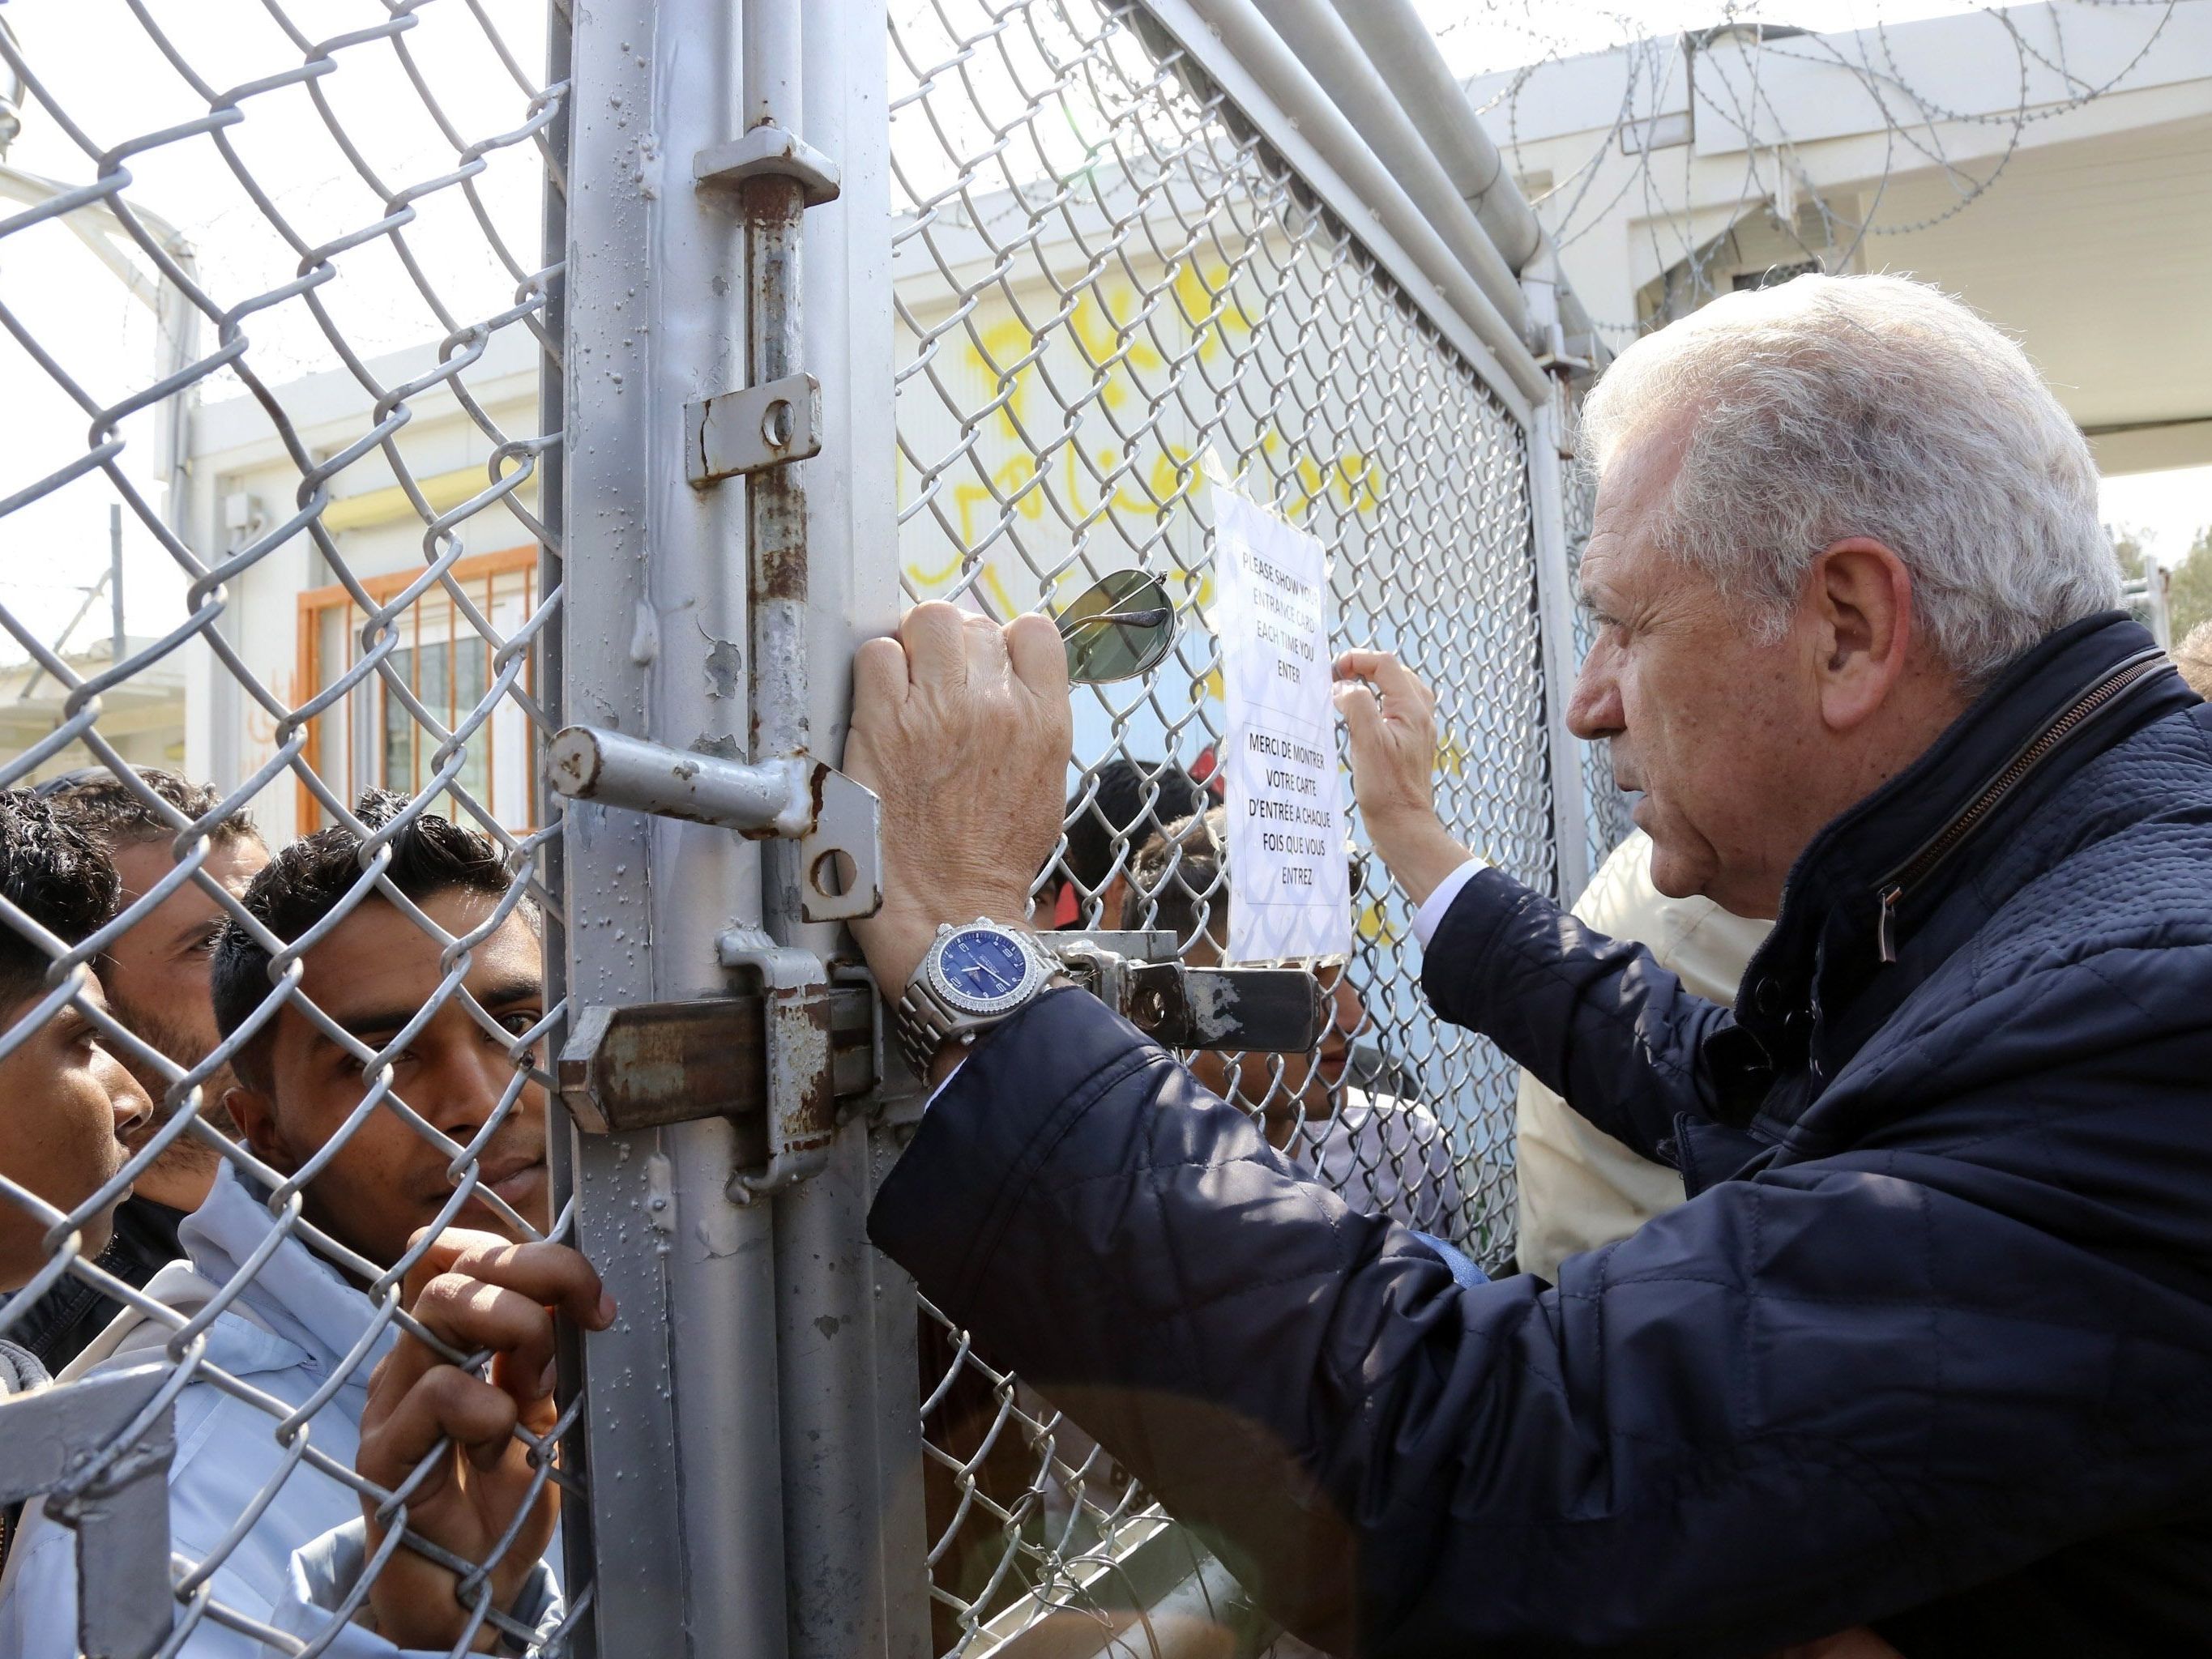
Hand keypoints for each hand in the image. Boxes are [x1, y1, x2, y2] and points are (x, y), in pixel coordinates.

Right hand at [357, 1230, 613, 1651]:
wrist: (470, 1592)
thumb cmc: (501, 1499)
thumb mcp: (539, 1410)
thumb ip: (546, 1354)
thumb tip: (577, 1296)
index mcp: (447, 1342)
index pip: (462, 1250)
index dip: (531, 1253)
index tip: (593, 1300)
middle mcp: (413, 1359)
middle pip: (458, 1264)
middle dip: (537, 1276)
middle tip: (581, 1328)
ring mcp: (392, 1403)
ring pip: (442, 1305)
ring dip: (517, 1329)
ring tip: (537, 1392)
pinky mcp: (383, 1457)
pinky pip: (434, 1393)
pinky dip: (485, 1409)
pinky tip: (496, 1445)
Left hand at [844, 603, 1070, 990]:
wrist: (952, 912)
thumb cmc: (996, 860)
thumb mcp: (1045, 782)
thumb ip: (1031, 722)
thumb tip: (1007, 684)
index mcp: (1045, 720)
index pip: (1033, 630)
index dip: (1001, 643)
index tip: (983, 667)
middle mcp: (997, 705)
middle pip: (972, 620)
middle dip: (952, 647)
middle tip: (936, 683)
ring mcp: (940, 709)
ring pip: (926, 620)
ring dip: (913, 648)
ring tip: (907, 688)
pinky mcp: (885, 723)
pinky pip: (877, 653)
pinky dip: (875, 673)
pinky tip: (879, 708)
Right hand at [1331, 650, 1470, 905]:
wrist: (1405, 827)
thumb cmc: (1387, 790)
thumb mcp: (1367, 743)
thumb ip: (1357, 706)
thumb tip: (1344, 688)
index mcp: (1412, 709)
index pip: (1385, 664)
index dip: (1357, 659)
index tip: (1332, 671)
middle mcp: (1420, 715)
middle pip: (1394, 673)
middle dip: (1365, 668)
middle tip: (1337, 679)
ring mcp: (1418, 730)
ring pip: (1397, 690)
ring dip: (1372, 685)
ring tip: (1347, 695)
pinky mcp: (1410, 744)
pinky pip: (1395, 710)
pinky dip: (1376, 705)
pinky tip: (1360, 720)